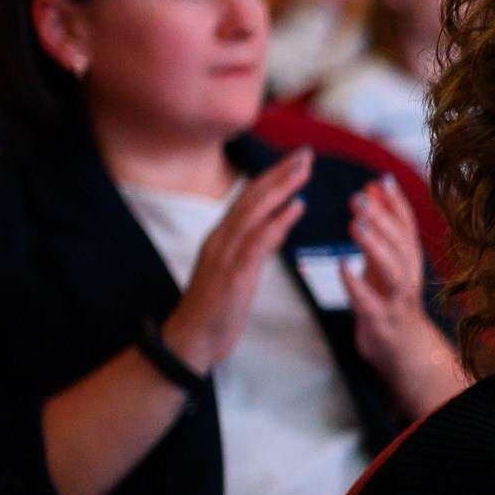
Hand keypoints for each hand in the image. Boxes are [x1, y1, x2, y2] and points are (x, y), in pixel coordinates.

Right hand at [162, 149, 310, 372]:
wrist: (189, 341)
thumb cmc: (214, 310)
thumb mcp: (237, 272)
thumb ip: (254, 247)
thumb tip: (277, 224)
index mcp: (221, 238)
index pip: (249, 199)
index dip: (272, 177)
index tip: (295, 160)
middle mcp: (221, 239)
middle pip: (252, 197)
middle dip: (280, 173)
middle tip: (305, 153)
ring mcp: (225, 255)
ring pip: (254, 212)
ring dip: (281, 188)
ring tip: (303, 169)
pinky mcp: (233, 276)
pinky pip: (257, 242)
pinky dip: (277, 222)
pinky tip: (296, 207)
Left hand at [346, 173, 467, 417]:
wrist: (404, 352)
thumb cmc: (391, 300)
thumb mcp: (389, 260)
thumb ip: (383, 226)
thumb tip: (376, 184)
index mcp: (409, 262)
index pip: (408, 227)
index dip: (396, 203)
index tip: (380, 179)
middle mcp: (409, 279)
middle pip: (402, 246)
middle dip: (383, 219)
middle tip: (359, 197)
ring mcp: (397, 302)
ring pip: (394, 272)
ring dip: (376, 247)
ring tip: (356, 225)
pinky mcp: (380, 323)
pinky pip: (369, 303)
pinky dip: (356, 284)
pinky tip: (342, 265)